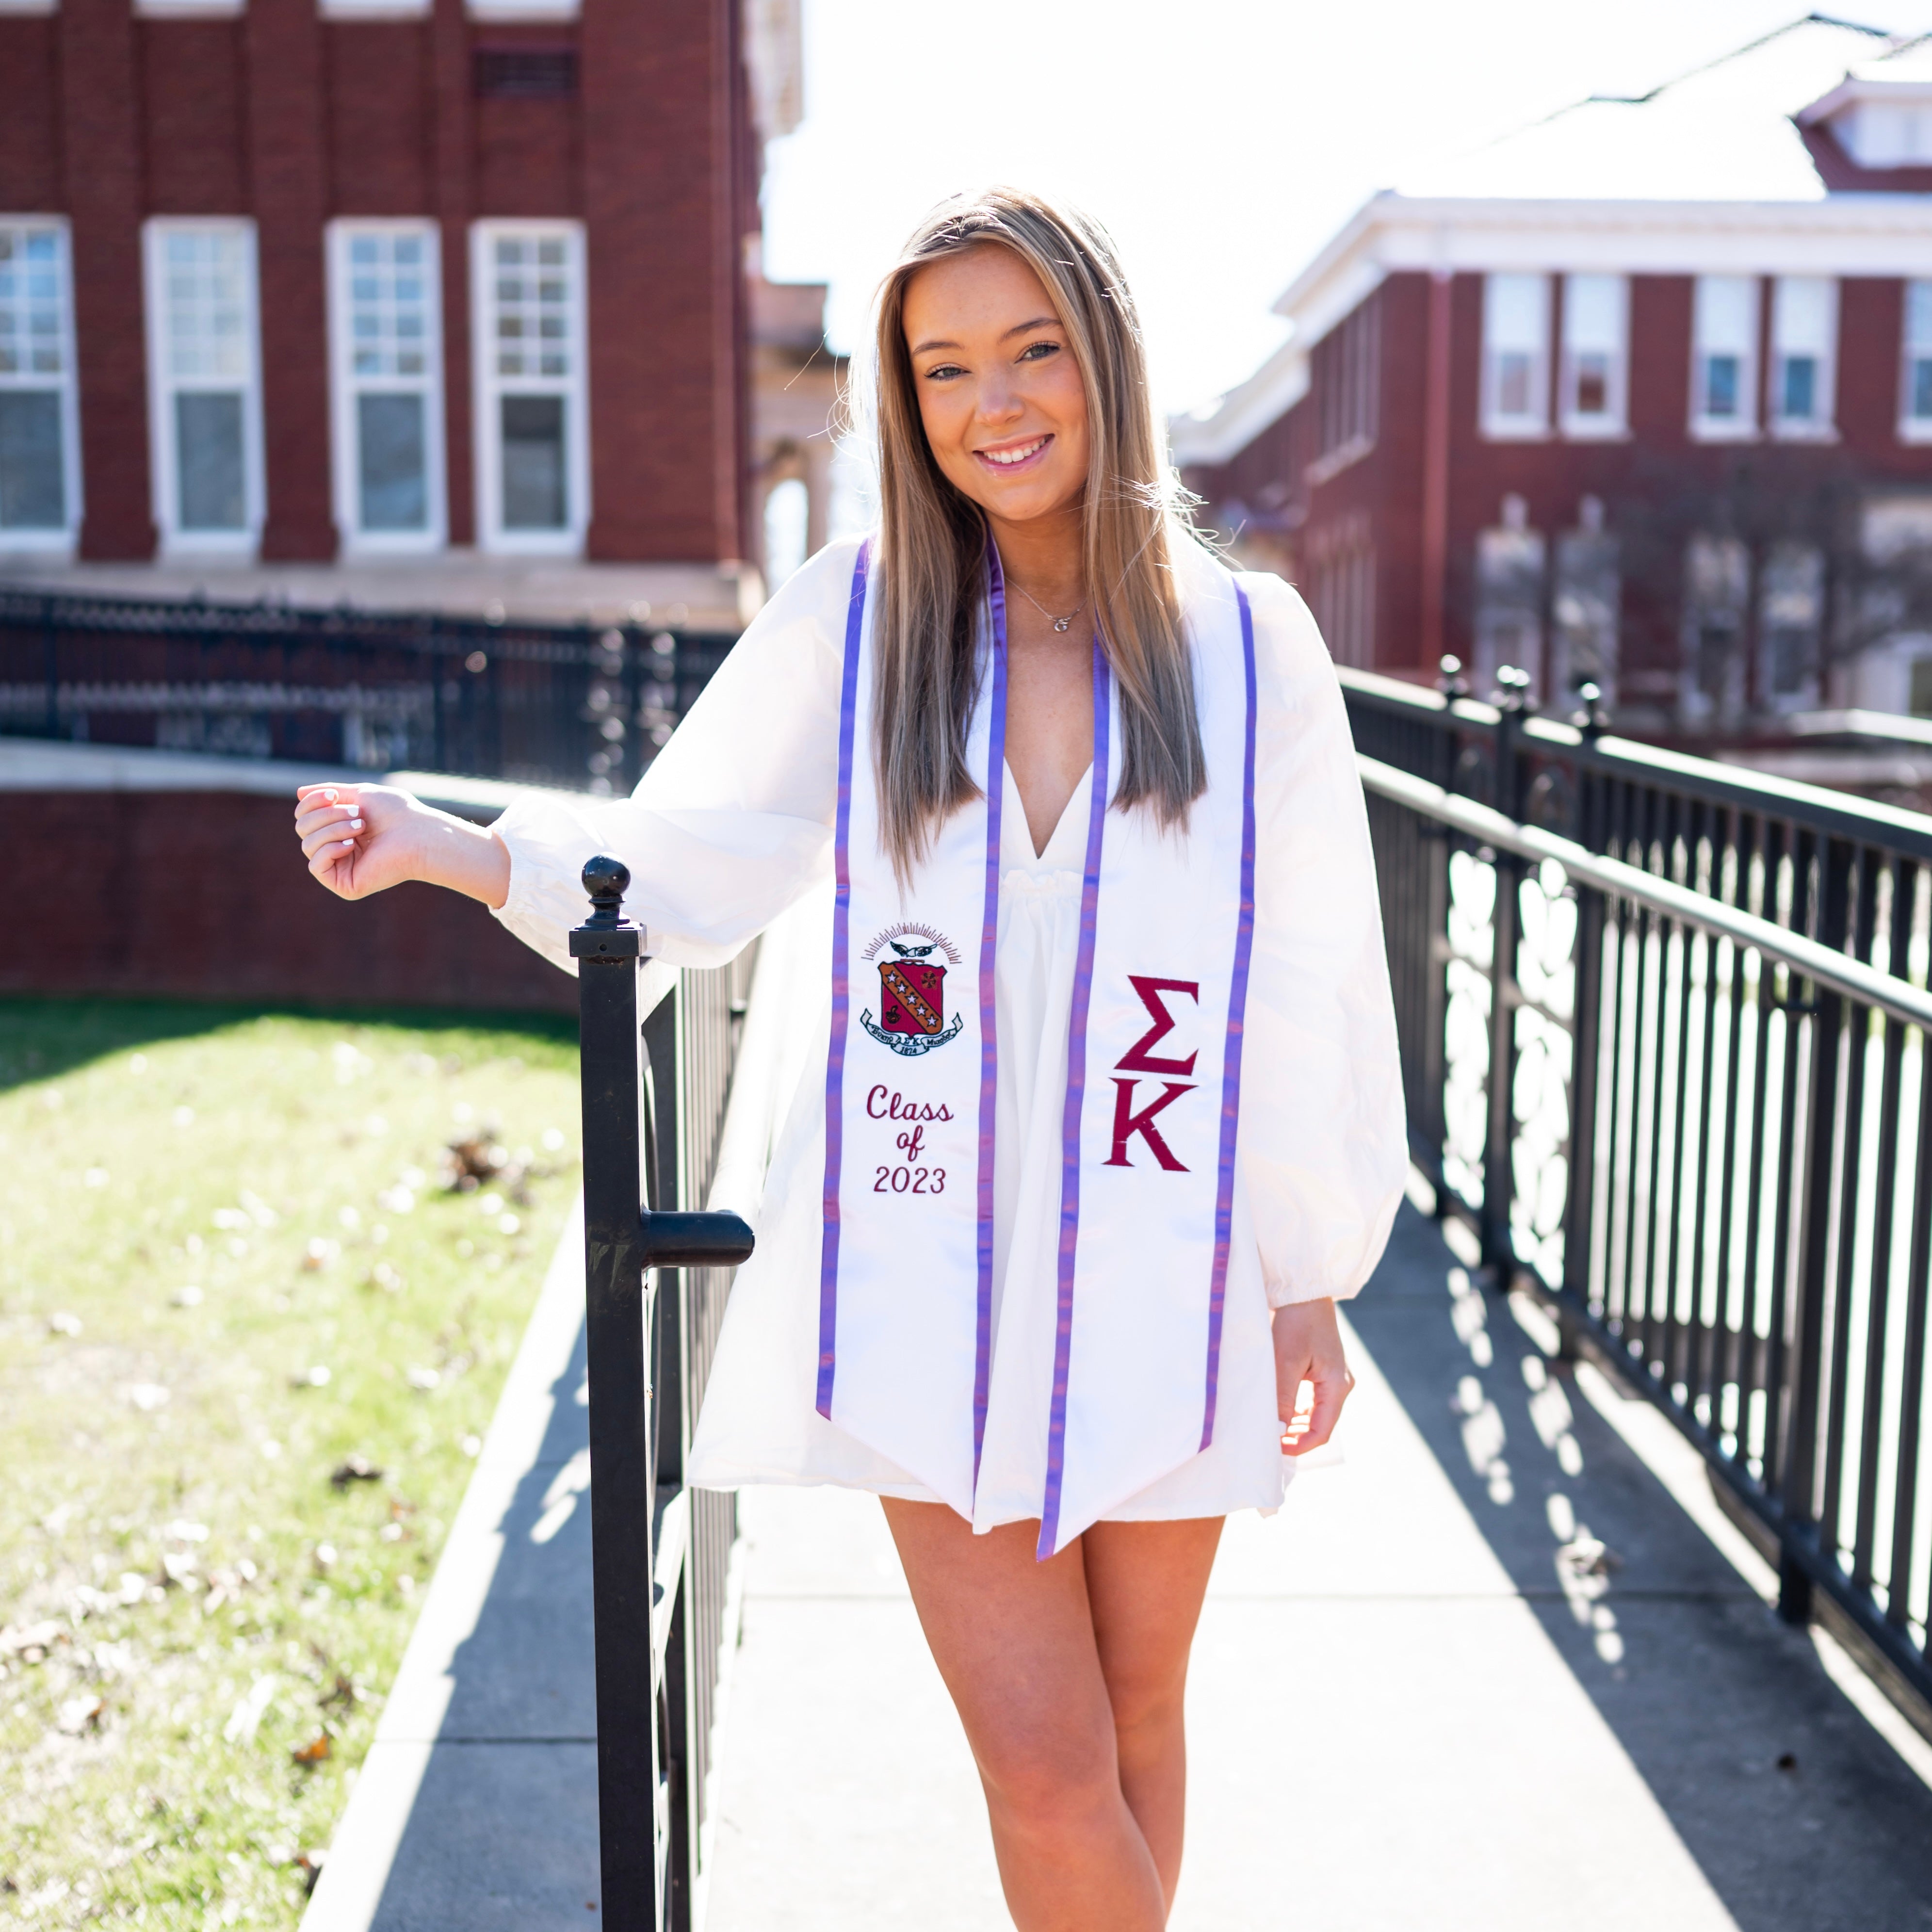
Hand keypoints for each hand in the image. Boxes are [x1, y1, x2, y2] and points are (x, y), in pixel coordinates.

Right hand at [293, 783, 511, 907]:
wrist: (418, 834)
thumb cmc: (395, 813)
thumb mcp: (358, 794)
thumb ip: (327, 793)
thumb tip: (299, 794)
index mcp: (338, 829)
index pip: (304, 817)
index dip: (312, 803)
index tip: (335, 794)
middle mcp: (337, 849)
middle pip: (302, 829)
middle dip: (326, 816)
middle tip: (357, 814)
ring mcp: (340, 868)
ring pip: (308, 845)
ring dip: (333, 830)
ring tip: (361, 827)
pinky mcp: (345, 885)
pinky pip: (316, 866)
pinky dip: (330, 850)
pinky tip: (351, 845)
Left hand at [1272, 1298, 1353, 1456]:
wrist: (1304, 1292)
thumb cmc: (1297, 1323)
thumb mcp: (1286, 1361)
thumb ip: (1283, 1398)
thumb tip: (1277, 1430)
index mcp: (1337, 1386)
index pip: (1322, 1431)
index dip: (1299, 1446)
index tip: (1275, 1451)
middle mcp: (1340, 1385)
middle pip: (1320, 1425)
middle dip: (1296, 1437)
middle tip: (1268, 1442)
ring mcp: (1333, 1378)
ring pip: (1315, 1413)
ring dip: (1294, 1424)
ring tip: (1270, 1429)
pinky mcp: (1323, 1370)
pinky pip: (1312, 1400)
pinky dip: (1295, 1410)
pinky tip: (1278, 1411)